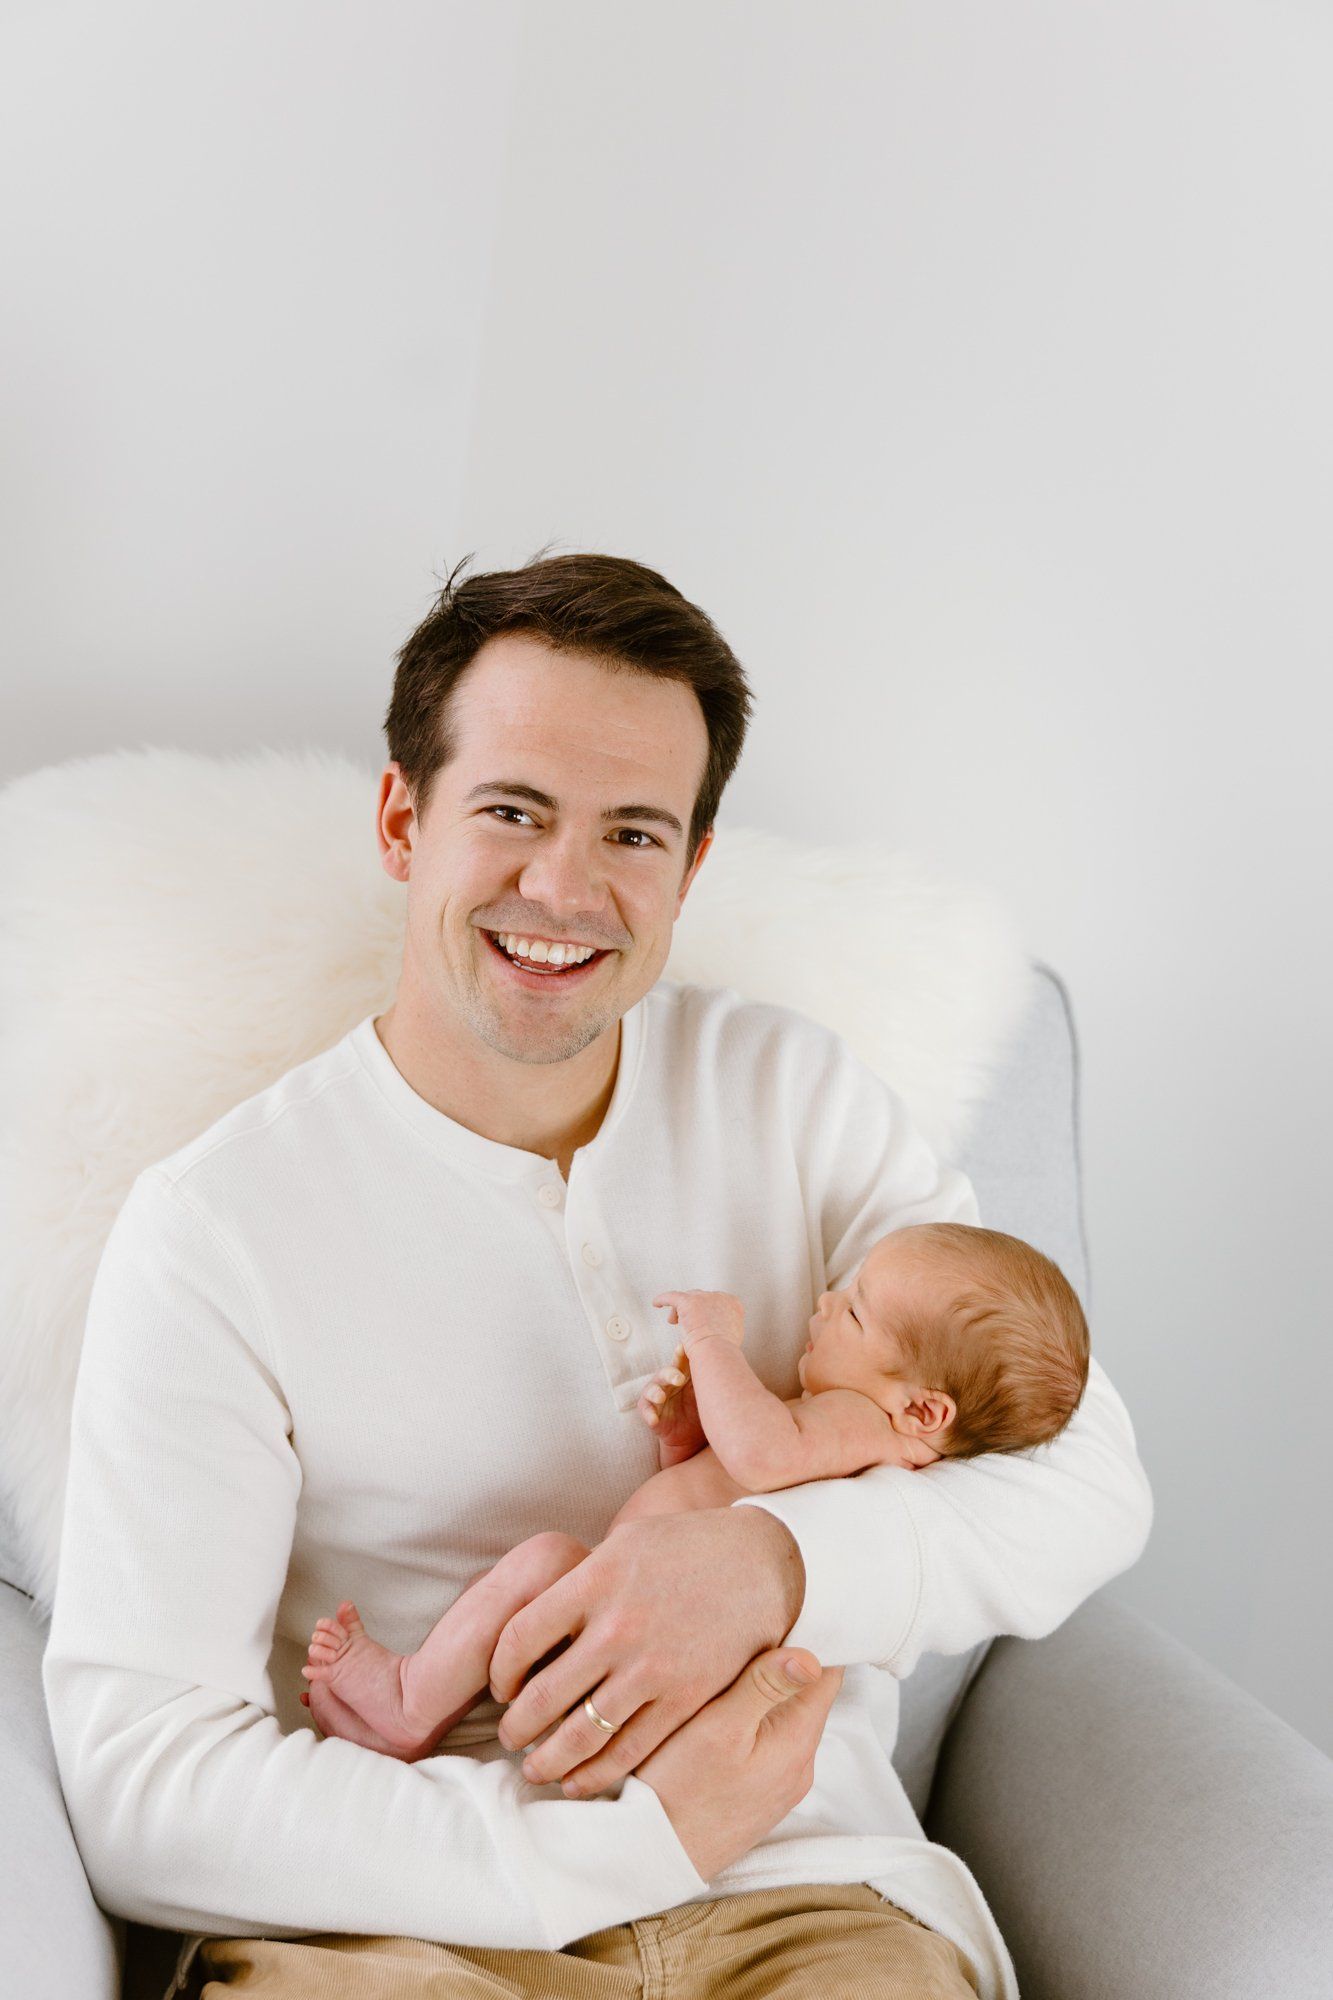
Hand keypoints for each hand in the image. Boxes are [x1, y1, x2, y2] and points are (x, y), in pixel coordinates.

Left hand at [488, 1505, 804, 1795]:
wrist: (765, 1563)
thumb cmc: (688, 1546)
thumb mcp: (626, 1543)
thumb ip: (581, 1583)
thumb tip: (538, 1621)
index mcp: (594, 1580)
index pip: (519, 1638)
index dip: (500, 1671)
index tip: (502, 1685)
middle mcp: (617, 1627)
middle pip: (541, 1695)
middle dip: (515, 1726)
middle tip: (509, 1736)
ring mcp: (651, 1667)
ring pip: (580, 1734)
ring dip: (547, 1759)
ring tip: (535, 1768)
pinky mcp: (684, 1698)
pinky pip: (628, 1750)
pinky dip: (595, 1774)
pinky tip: (578, 1781)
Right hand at [636, 1350, 706, 1464]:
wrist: (692, 1438)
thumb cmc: (702, 1408)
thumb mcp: (708, 1394)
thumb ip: (713, 1378)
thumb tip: (734, 1362)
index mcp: (682, 1373)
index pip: (681, 1360)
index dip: (681, 1354)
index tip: (683, 1347)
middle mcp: (667, 1382)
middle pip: (666, 1373)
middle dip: (670, 1374)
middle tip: (679, 1378)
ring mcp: (657, 1396)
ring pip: (652, 1389)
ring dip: (656, 1392)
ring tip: (661, 1397)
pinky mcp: (650, 1412)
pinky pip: (646, 1411)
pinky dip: (650, 1415)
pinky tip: (654, 1420)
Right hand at [636, 1646, 843, 1880]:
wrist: (651, 1860)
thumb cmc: (678, 1795)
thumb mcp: (718, 1730)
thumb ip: (763, 1686)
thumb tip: (812, 1652)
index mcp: (798, 1741)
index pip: (828, 1671)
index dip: (811, 1633)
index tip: (780, 1604)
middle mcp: (799, 1764)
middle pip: (804, 1691)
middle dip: (780, 1657)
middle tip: (743, 1623)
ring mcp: (778, 1782)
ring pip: (781, 1715)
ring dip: (761, 1688)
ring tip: (722, 1660)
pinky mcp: (755, 1793)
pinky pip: (763, 1740)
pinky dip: (748, 1717)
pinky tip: (714, 1708)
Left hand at [653, 1289, 744, 1351]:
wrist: (717, 1351)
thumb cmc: (723, 1352)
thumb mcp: (733, 1336)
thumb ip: (726, 1327)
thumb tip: (718, 1330)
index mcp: (733, 1303)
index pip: (717, 1302)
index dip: (707, 1310)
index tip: (702, 1321)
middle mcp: (719, 1296)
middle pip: (702, 1298)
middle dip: (693, 1309)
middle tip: (685, 1322)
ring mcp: (704, 1297)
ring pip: (688, 1298)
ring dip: (680, 1309)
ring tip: (673, 1322)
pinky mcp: (688, 1301)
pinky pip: (671, 1296)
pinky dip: (663, 1299)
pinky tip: (656, 1303)